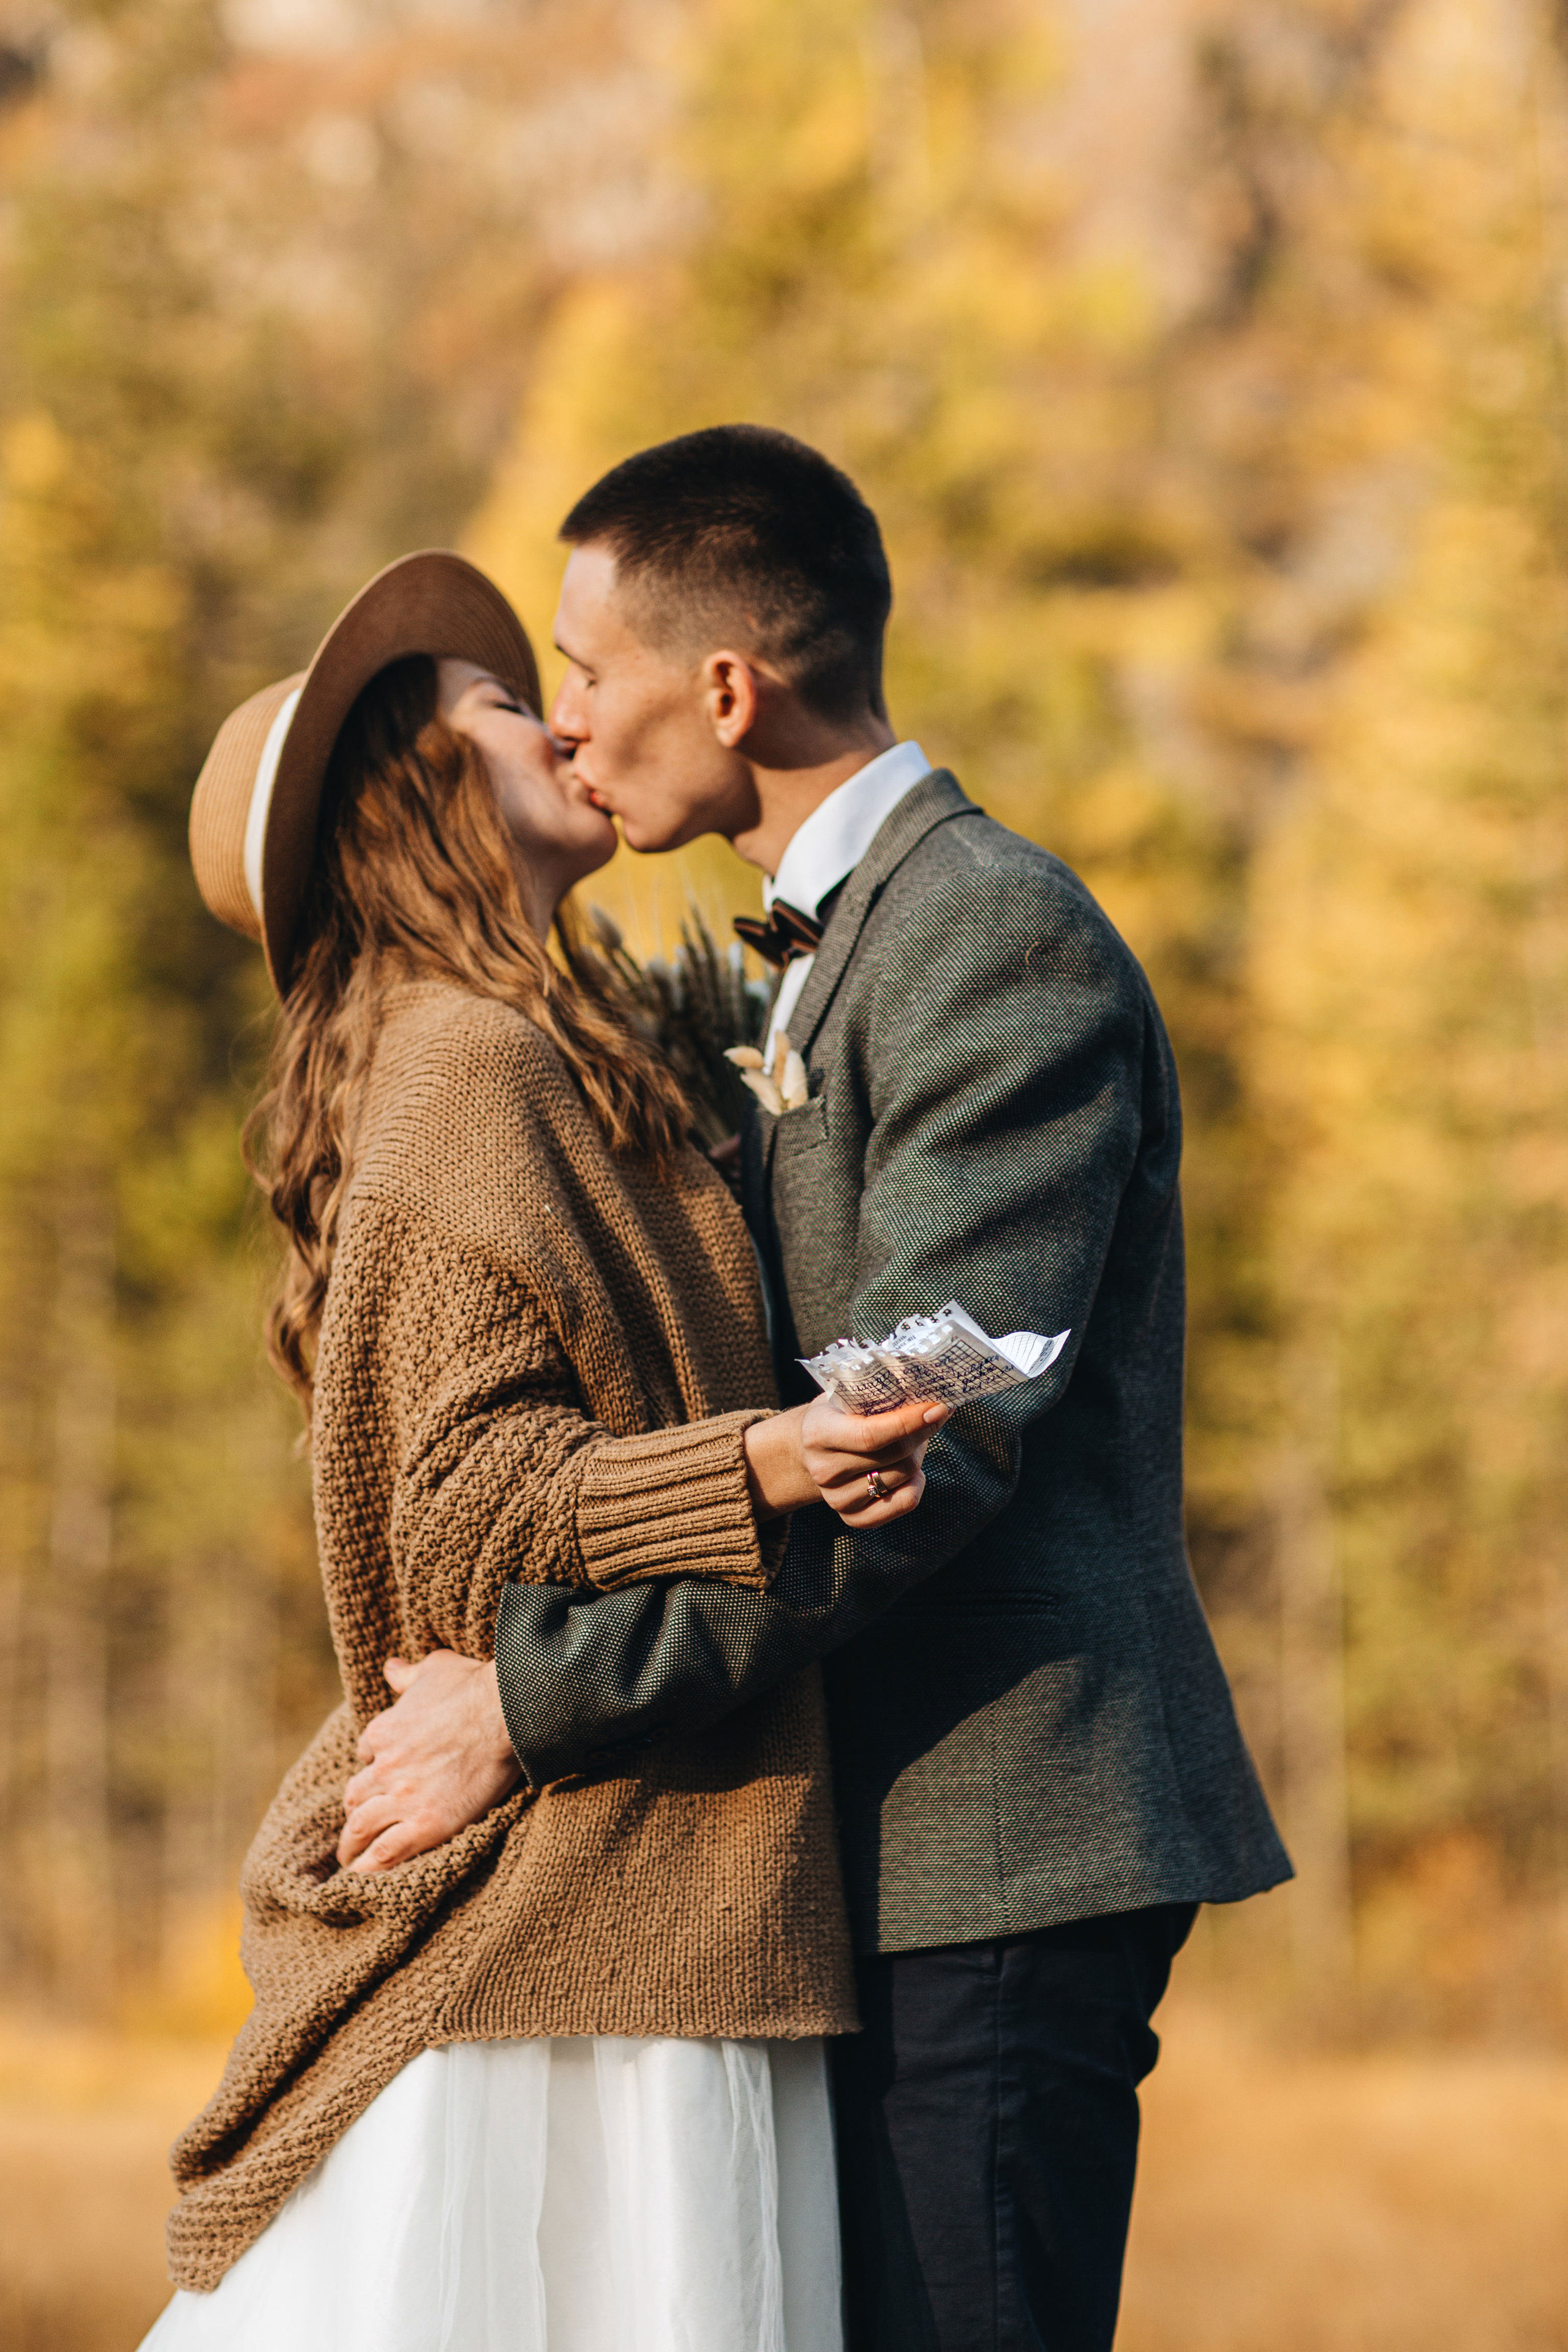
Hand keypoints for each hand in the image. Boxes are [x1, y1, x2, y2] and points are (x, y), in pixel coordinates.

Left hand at [336, 1650, 520, 1873]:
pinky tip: (363, 1876)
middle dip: (355, 1810)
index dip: (372, 1768)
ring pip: (361, 1827)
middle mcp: (385, 1766)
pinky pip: (386, 1853)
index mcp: (382, 1731)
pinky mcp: (426, 1824)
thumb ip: (407, 1674)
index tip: (380, 1778)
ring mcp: (403, 1797)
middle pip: (355, 1795)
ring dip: (352, 1845)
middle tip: (357, 1827)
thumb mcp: (435, 1668)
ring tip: (351, 1859)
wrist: (507, 1712)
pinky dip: (370, 1868)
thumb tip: (390, 1667)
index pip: (365, 1755)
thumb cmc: (474, 1686)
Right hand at [800, 1393, 946, 1529]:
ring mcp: (837, 1499)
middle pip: (894, 1456)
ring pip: (903, 1476)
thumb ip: (882, 1396)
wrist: (812, 1449)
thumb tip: (933, 1398)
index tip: (938, 1408)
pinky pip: (904, 1503)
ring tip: (910, 1440)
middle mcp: (824, 1471)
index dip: (909, 1422)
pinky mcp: (853, 1518)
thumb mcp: (848, 1395)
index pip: (871, 1435)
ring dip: (917, 1455)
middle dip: (922, 1433)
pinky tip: (912, 1470)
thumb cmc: (839, 1414)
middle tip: (932, 1415)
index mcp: (818, 1434)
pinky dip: (917, 1484)